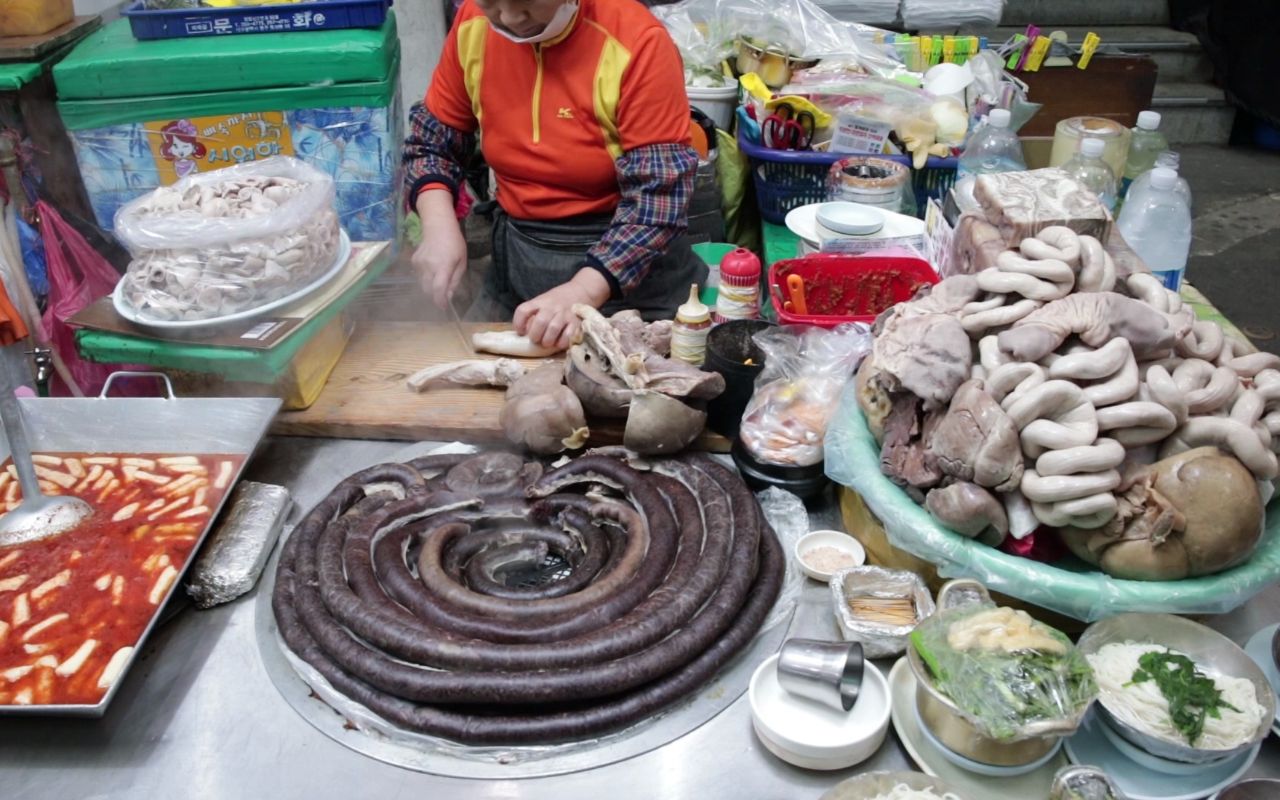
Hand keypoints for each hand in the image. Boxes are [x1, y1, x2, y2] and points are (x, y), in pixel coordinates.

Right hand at [413, 189, 466, 308]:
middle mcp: (428, 266)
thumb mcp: (461, 262)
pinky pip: (419, 276)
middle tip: (443, 294)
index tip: (443, 308)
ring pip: (422, 284)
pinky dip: (425, 277)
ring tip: (439, 276)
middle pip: (428, 290)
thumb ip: (454, 280)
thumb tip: (448, 296)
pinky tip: (432, 268)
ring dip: (430, 287)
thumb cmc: (454, 244)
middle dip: (435, 296)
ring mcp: (419, 264)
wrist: (438, 226)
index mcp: (443, 266)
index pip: (438, 289)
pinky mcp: (413, 261)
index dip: (440, 301)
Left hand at [514, 268, 611, 349]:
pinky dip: (562, 342)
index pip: (523, 310)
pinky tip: (559, 343)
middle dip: (535, 335)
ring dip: (547, 340)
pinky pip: (568, 335)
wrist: (581, 291)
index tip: (520, 332)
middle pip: (540, 322)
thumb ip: (534, 315)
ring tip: (547, 343)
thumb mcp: (543, 302)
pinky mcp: (576, 322)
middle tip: (536, 340)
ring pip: (553, 328)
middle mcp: (551, 307)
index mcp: (540, 302)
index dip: (518, 323)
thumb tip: (524, 335)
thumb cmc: (558, 301)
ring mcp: (564, 314)